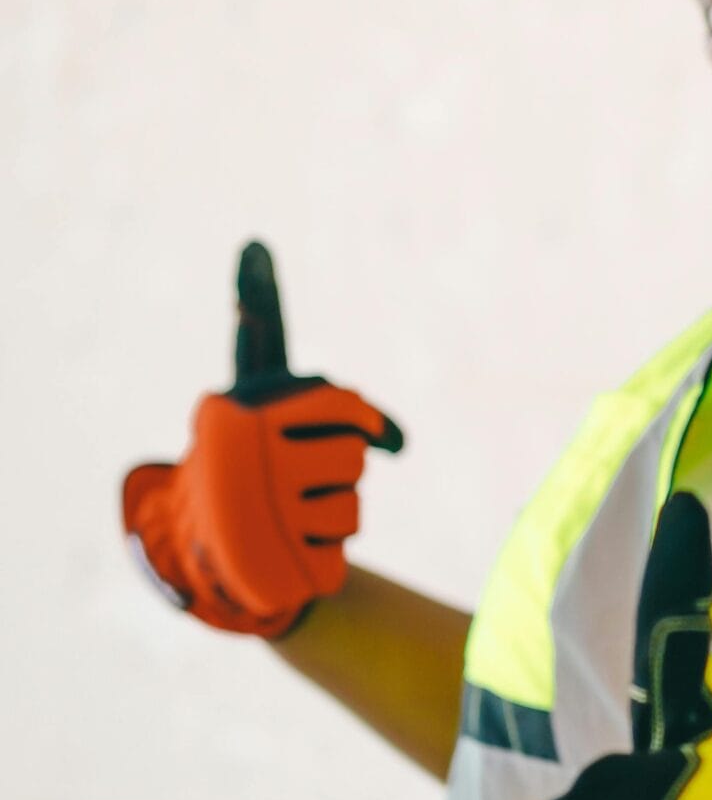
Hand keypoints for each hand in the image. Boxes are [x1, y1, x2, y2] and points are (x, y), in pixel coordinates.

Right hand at [121, 241, 402, 636]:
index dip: (259, 295)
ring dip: (341, 497)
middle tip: (304, 464)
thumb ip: (354, 418)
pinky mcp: (266, 546)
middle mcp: (232, 439)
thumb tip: (397, 442)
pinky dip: (330, 543)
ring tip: (297, 504)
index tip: (256, 247)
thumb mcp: (303, 433)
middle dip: (346, 448)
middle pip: (346, 426)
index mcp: (236, 401)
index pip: (262, 340)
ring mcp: (247, 494)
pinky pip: (342, 532)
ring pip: (351, 480)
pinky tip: (294, 543)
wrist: (226, 552)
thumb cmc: (274, 472)